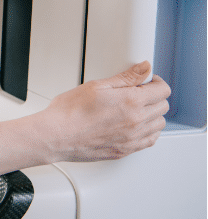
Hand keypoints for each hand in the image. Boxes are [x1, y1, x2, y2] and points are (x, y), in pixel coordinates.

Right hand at [40, 61, 169, 162]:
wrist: (56, 136)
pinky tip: (135, 125)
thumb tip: (144, 69)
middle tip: (138, 93)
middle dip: (154, 97)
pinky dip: (148, 132)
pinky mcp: (126, 150)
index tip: (147, 81)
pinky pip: (150, 141)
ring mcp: (133, 138)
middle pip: (163, 107)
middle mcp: (136, 121)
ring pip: (159, 125)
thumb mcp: (96, 86)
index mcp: (131, 102)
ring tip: (135, 109)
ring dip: (153, 115)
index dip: (156, 82)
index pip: (163, 91)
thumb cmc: (69, 112)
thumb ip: (126, 77)